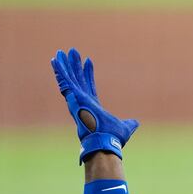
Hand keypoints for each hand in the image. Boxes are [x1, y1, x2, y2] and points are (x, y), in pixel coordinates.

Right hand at [51, 48, 138, 163]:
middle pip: (78, 80)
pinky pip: (65, 82)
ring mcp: (77, 100)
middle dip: (75, 66)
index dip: (88, 74)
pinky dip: (60, 72)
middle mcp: (83, 102)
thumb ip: (130, 124)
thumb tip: (136, 123)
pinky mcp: (74, 98)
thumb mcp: (125, 128)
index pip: (89, 86)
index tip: (88, 61)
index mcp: (93, 106)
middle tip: (72, 52)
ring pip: (70, 79)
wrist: (105, 141)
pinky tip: (56, 61)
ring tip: (61, 52)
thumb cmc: (112, 138)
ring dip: (65, 66)